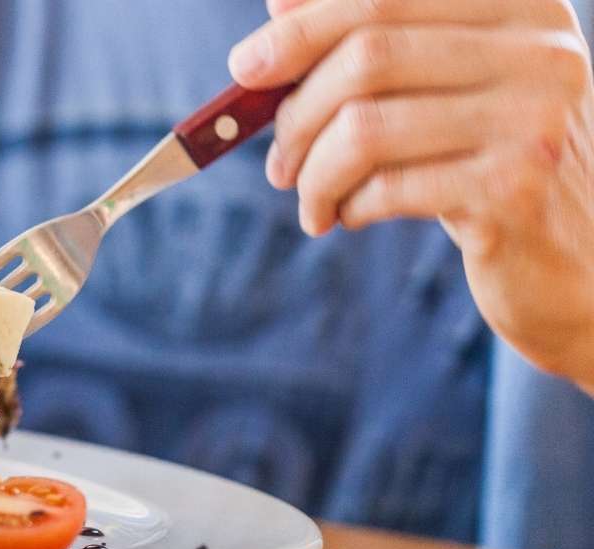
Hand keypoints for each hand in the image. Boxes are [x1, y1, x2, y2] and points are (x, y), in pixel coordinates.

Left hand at [231, 0, 593, 391]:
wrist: (577, 266)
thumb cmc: (490, 166)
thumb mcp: (445, 91)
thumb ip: (379, 42)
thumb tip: (280, 3)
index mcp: (522, 6)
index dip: (301, 27)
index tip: (245, 68)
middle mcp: (540, 50)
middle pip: (367, 55)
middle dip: (296, 110)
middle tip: (275, 159)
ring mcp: (533, 119)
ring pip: (364, 127)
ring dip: (312, 173)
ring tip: (309, 199)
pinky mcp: (514, 189)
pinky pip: (386, 188)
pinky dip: (346, 206)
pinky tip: (348, 217)